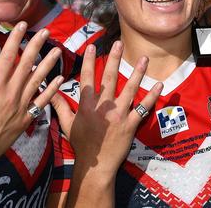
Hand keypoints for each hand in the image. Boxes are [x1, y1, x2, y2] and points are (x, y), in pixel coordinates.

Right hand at [0, 22, 64, 164]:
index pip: (7, 56)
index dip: (15, 39)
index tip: (22, 25)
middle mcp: (10, 93)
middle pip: (26, 64)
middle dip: (36, 45)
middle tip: (45, 31)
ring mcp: (20, 107)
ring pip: (38, 80)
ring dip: (48, 64)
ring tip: (57, 50)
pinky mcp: (25, 119)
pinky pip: (42, 101)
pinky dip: (51, 90)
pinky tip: (59, 80)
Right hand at [52, 41, 162, 176]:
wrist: (95, 166)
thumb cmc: (81, 145)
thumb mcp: (67, 125)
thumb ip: (60, 107)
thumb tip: (50, 93)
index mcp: (87, 105)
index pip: (87, 78)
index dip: (88, 61)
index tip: (91, 46)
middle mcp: (103, 107)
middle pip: (109, 78)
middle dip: (114, 59)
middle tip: (118, 43)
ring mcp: (118, 115)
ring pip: (129, 89)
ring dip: (137, 73)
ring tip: (144, 58)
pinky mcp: (130, 125)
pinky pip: (143, 109)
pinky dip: (152, 97)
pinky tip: (159, 85)